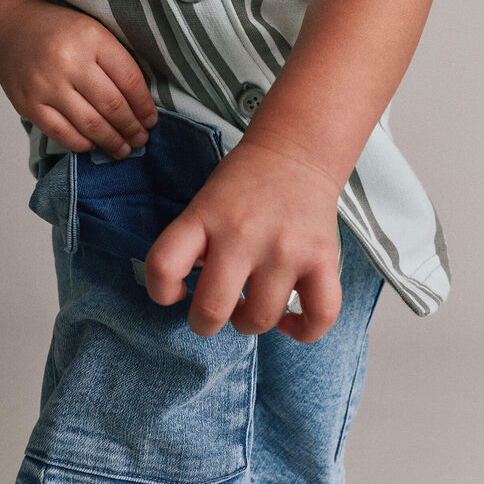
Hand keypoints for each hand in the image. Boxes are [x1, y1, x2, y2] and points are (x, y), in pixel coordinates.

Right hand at [0, 0, 157, 158]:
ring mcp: (46, 85)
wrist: (10, 27)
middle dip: (131, 128)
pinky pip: (62, 133)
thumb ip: (115, 61)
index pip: (129, 80)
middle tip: (141, 140)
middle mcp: (68, 61)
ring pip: (89, 124)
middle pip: (112, 106)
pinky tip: (93, 144)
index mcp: (91, 38)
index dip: (144, 106)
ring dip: (111, 141)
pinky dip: (82, 144)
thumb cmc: (59, 31)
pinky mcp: (28, 104)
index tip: (151, 120)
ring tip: (123, 149)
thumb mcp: (94, 32)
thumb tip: (140, 105)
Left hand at [143, 137, 343, 342]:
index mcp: (204, 217)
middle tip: (213, 311)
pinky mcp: (323, 258)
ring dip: (249, 323)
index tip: (175, 291)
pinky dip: (304, 331)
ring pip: (260, 319)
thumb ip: (193, 244)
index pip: (163, 265)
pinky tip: (289, 323)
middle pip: (211, 309)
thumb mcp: (204, 202)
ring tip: (250, 305)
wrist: (295, 152)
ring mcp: (285, 249)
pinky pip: (319, 316)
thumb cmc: (243, 184)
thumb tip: (187, 296)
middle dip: (205, 323)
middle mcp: (242, 234)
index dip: (160, 291)